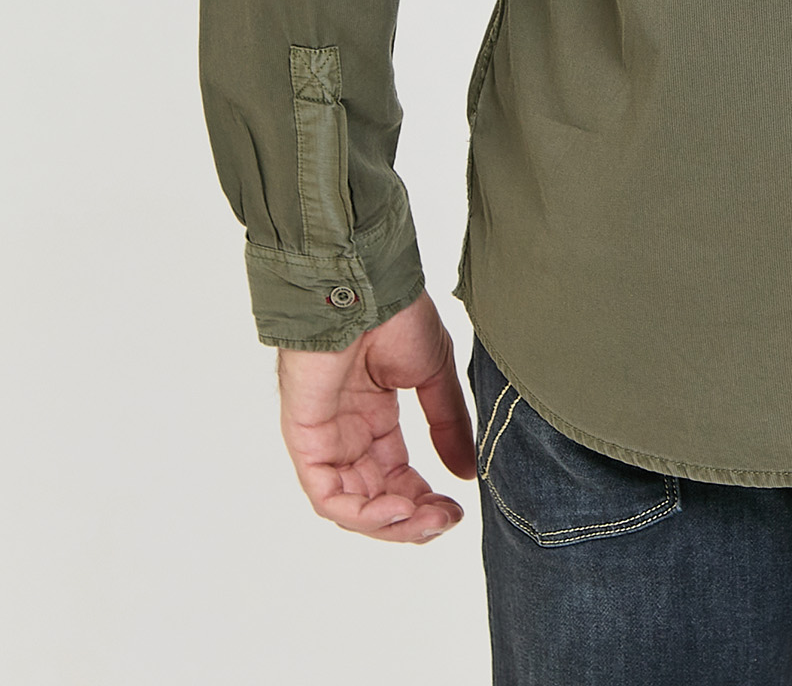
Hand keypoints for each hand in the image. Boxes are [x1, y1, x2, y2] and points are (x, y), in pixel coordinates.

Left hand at [277, 290, 477, 541]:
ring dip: (392, 523)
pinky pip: (328, 496)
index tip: (457, 509)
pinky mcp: (306, 440)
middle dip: (412, 520)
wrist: (367, 287)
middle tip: (447, 521)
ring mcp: (324, 439)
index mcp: (373, 418)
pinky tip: (401, 508)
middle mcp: (346, 434)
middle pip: (375, 500)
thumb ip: (448, 425)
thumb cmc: (397, 315)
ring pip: (352, 507)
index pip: (396, 477)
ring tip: (429, 520)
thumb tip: (466, 475)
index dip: (424, 501)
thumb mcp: (434, 375)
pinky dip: (363, 513)